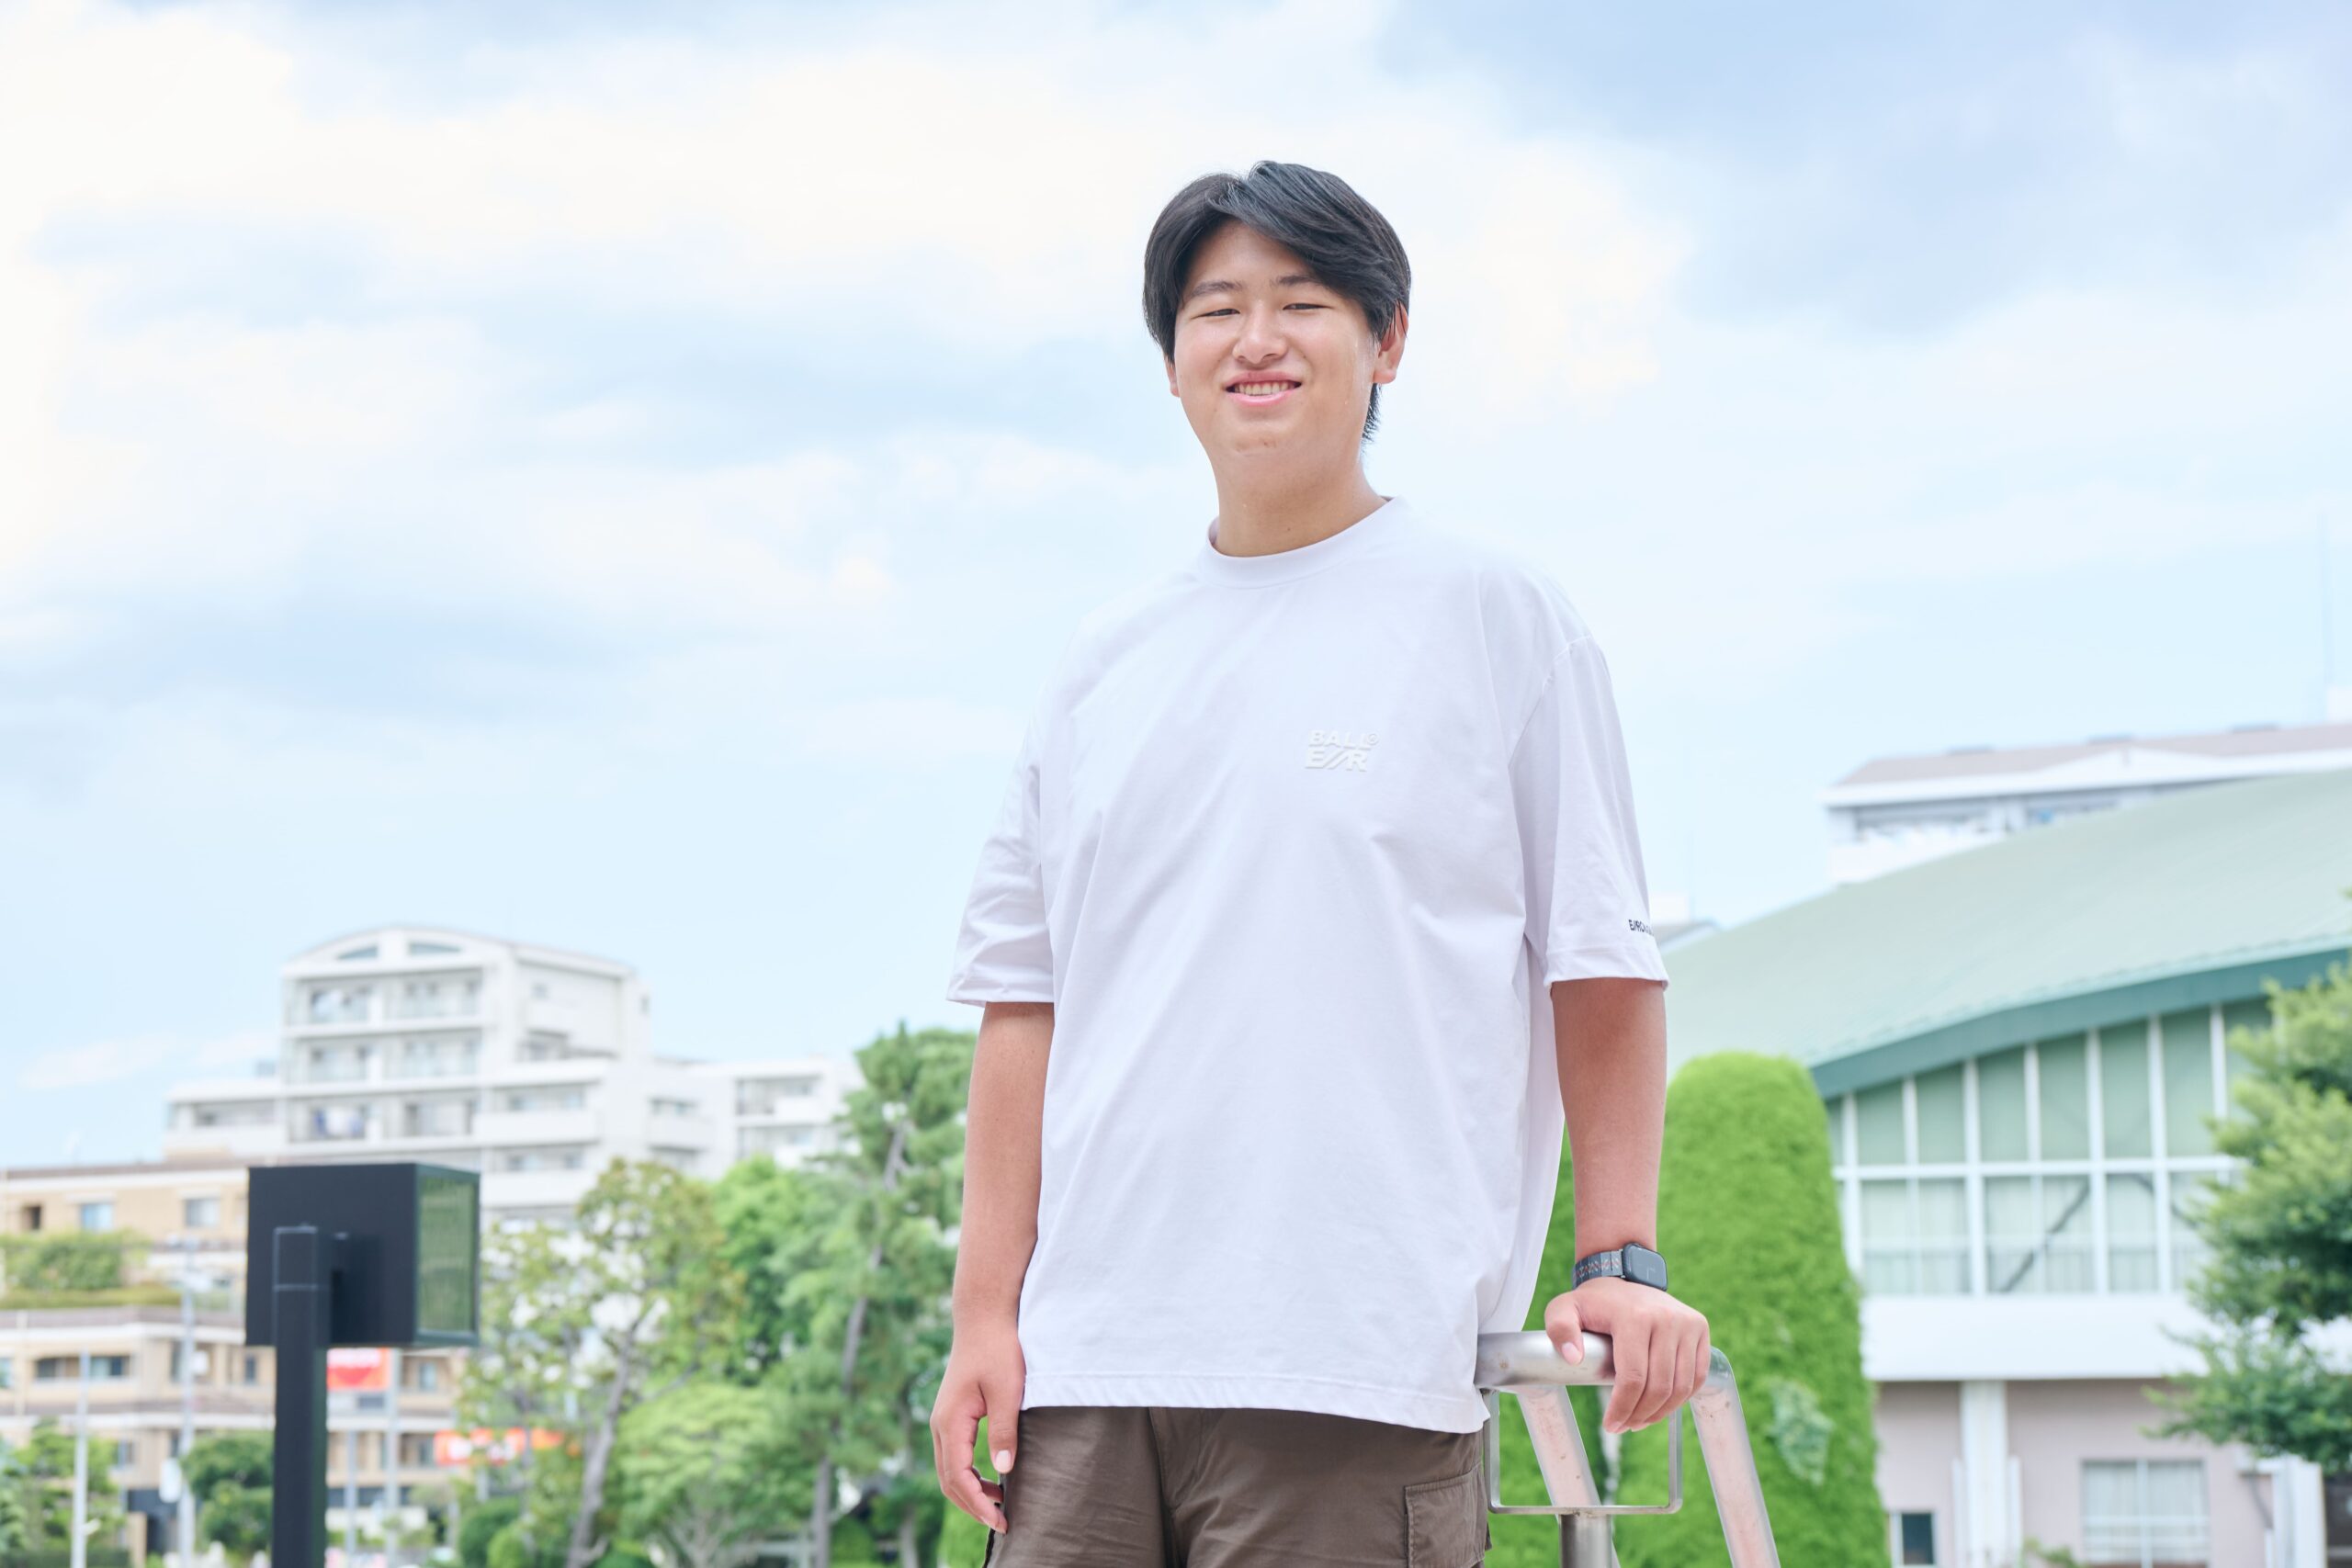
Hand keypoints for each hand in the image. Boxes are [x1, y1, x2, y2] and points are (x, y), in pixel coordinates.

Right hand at [929, 1317, 1024, 1532]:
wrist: (983, 1318)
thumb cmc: (998, 1349)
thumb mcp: (1007, 1390)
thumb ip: (1003, 1430)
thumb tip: (1003, 1470)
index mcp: (950, 1421)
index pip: (958, 1477)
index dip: (977, 1504)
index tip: (1000, 1521)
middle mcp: (940, 1425)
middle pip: (948, 1480)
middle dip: (972, 1505)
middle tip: (1002, 1523)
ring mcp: (943, 1421)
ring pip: (949, 1470)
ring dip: (970, 1492)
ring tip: (999, 1505)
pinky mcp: (952, 1416)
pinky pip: (955, 1456)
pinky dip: (969, 1475)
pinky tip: (993, 1479)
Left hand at [1543, 1277, 1710, 1434]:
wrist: (1624, 1274)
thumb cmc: (1593, 1301)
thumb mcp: (1564, 1308)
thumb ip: (1559, 1329)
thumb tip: (1573, 1359)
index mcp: (1634, 1317)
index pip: (1633, 1377)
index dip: (1622, 1408)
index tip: (1611, 1425)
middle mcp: (1666, 1319)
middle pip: (1659, 1386)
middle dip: (1640, 1414)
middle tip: (1623, 1426)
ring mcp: (1687, 1323)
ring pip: (1681, 1385)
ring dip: (1661, 1412)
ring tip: (1640, 1421)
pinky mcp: (1700, 1328)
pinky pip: (1698, 1375)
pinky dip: (1682, 1398)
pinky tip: (1661, 1407)